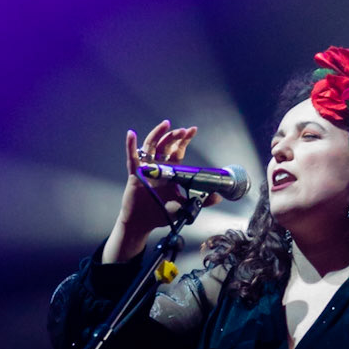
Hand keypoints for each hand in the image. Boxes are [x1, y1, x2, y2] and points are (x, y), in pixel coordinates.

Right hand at [103, 119, 203, 262]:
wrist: (143, 224)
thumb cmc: (160, 213)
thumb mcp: (185, 206)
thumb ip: (201, 201)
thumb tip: (217, 198)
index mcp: (170, 171)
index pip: (177, 151)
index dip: (184, 140)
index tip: (192, 130)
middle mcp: (158, 166)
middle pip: (166, 145)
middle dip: (175, 136)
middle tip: (184, 131)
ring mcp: (146, 169)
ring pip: (151, 146)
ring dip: (158, 134)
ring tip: (166, 125)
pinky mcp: (135, 174)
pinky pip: (132, 158)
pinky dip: (131, 145)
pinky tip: (131, 134)